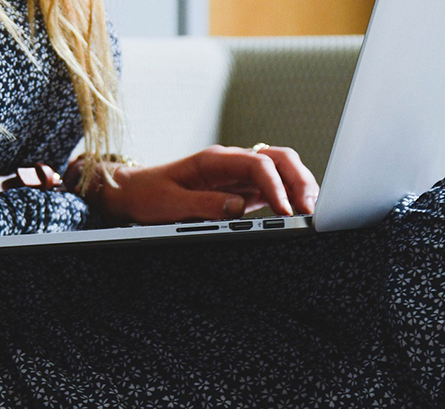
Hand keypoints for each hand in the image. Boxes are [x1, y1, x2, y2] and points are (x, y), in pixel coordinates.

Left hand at [100, 144, 319, 224]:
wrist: (133, 193)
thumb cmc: (148, 195)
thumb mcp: (169, 204)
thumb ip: (203, 205)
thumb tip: (237, 209)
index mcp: (214, 160)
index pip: (257, 164)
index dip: (275, 185)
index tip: (285, 210)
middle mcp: (231, 163)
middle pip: (279, 159)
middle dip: (300, 179)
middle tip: (311, 208)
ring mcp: (238, 176)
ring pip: (281, 172)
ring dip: (299, 187)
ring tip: (310, 211)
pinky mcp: (241, 191)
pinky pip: (272, 188)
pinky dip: (288, 198)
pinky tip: (296, 213)